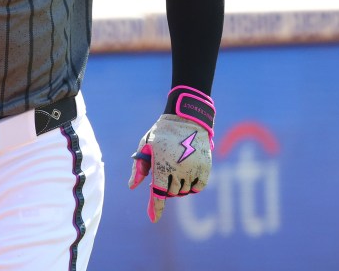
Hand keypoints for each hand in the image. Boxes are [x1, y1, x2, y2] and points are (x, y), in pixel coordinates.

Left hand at [129, 86, 214, 222]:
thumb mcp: (146, 146)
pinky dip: (191, 187)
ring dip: (178, 188)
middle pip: (171, 193)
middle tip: (163, 174)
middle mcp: (179, 169)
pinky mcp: (205, 168)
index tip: (153, 219)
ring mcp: (193, 169)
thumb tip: (132, 187)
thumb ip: (139, 168)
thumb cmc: (161, 132)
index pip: (158, 193)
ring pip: (184, 191)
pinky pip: (198, 187)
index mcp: (161, 164)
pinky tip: (186, 177)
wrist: (187, 119)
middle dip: (166, 188)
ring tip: (174, 172)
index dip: (156, 207)